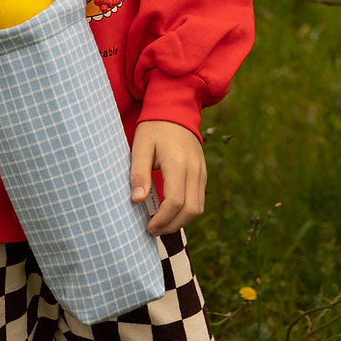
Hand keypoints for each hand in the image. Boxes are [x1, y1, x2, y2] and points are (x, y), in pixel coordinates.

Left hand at [130, 120, 206, 235]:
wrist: (175, 110)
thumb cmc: (154, 128)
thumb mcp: (141, 146)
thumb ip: (139, 173)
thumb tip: (137, 200)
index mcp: (177, 162)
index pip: (175, 201)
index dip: (162, 219)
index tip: (148, 226)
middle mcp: (194, 169)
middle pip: (190, 210)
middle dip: (171, 225)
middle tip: (153, 230)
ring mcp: (201, 171)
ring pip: (198, 208)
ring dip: (181, 221)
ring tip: (161, 223)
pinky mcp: (203, 173)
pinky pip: (199, 199)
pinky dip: (187, 211)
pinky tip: (171, 212)